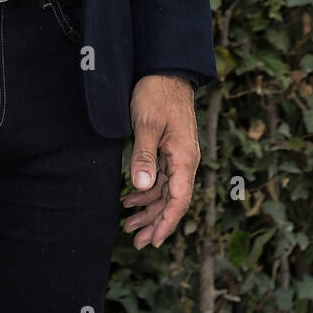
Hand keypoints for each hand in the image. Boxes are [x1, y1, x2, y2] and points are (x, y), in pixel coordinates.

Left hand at [121, 75, 199, 250]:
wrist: (166, 70)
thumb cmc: (157, 94)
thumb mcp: (147, 124)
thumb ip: (144, 156)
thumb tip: (142, 186)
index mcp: (184, 158)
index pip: (179, 200)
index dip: (166, 223)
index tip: (153, 242)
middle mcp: (185, 161)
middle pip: (172, 201)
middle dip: (154, 222)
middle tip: (135, 241)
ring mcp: (178, 155)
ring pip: (165, 191)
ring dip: (147, 208)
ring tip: (127, 223)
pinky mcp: (170, 149)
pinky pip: (160, 177)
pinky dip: (146, 190)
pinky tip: (130, 197)